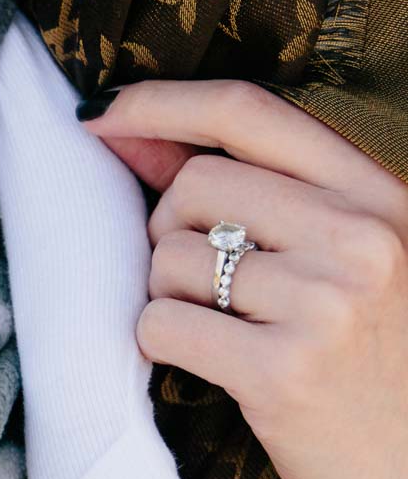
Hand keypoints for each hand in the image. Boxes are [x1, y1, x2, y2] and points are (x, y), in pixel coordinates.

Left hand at [80, 79, 407, 478]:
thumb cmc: (374, 363)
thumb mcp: (346, 257)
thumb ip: (250, 188)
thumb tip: (127, 131)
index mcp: (379, 194)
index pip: (248, 111)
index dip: (160, 104)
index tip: (99, 116)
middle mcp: (360, 238)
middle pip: (194, 187)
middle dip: (171, 230)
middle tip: (204, 283)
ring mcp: (324, 306)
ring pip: (170, 259)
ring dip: (169, 295)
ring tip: (224, 329)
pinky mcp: (282, 374)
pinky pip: (163, 325)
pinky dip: (163, 343)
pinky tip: (210, 364)